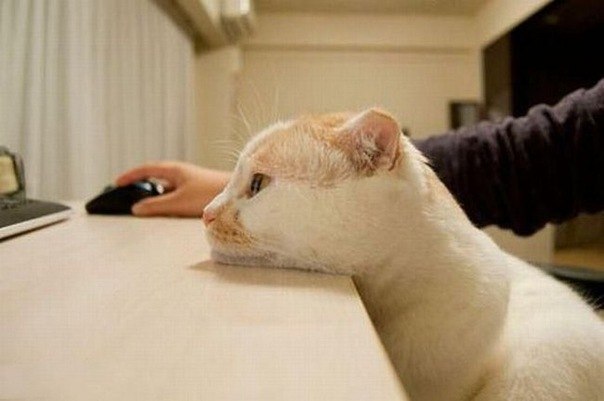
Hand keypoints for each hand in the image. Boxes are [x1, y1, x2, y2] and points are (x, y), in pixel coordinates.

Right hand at [115, 161, 230, 216]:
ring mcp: (190, 181)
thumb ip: (155, 206)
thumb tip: (136, 208)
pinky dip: (165, 200)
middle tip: (126, 195)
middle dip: (140, 185)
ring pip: (166, 187)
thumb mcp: (177, 202)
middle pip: (155, 177)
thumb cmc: (208, 193)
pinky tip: (165, 210)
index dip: (130, 176)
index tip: (116, 183)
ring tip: (143, 207)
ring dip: (154, 195)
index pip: (145, 169)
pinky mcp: (197, 190)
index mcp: (173, 170)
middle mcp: (181, 173)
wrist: (237, 193)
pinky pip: (175, 193)